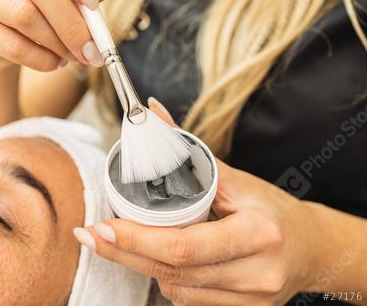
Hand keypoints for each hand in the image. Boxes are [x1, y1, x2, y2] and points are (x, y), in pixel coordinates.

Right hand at [0, 0, 115, 70]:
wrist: (3, 38)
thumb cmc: (40, 4)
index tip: (92, 0)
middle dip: (72, 20)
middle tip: (93, 46)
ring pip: (25, 16)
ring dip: (59, 42)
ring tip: (76, 54)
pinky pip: (14, 46)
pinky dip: (43, 59)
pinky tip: (56, 61)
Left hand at [74, 98, 325, 304]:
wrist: (312, 248)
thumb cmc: (272, 209)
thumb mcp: (236, 178)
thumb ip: (190, 152)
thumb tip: (153, 116)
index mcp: (258, 233)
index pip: (185, 245)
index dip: (137, 239)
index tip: (103, 227)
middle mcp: (256, 272)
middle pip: (173, 272)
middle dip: (124, 254)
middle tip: (90, 237)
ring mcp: (251, 299)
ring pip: (177, 290)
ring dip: (142, 266)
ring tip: (118, 243)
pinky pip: (189, 300)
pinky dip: (166, 279)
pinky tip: (156, 260)